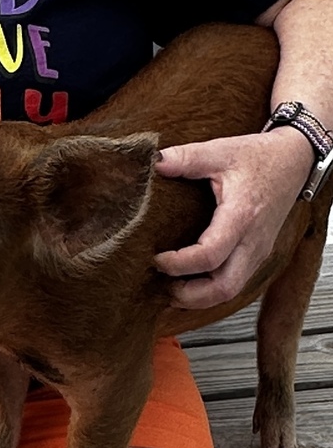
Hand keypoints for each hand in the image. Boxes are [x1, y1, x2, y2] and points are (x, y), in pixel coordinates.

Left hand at [153, 129, 312, 309]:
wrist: (292, 161)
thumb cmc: (258, 157)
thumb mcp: (219, 150)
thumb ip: (186, 157)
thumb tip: (154, 161)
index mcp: (241, 216)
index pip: (210, 256)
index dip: (180, 264)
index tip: (157, 259)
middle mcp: (253, 241)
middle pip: (224, 287)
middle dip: (190, 295)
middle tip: (162, 286)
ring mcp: (258, 250)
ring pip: (232, 290)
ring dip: (201, 296)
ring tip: (171, 289)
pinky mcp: (257, 253)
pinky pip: (237, 281)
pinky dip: (213, 289)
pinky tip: (191, 281)